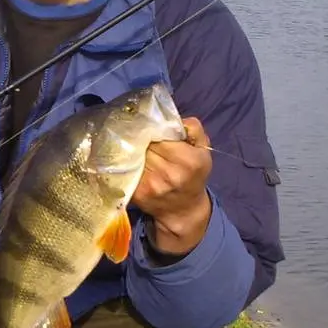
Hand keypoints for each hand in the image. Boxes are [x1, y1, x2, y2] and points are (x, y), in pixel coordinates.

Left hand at [131, 116, 212, 256]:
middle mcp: (169, 174)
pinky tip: (128, 159)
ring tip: (133, 145)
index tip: (150, 126)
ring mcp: (150, 185)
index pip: (160, 134)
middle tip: (139, 134)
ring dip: (130, 148)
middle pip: (144, 143)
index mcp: (188, 161)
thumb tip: (171, 117)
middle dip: (140, 136)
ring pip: (132, 155)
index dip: (152, 128)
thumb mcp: (203, 150)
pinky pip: (126, 169)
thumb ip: (193, 128)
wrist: (183, 210)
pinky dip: (125, 162)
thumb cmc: (194, 175)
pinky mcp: (136, 193)